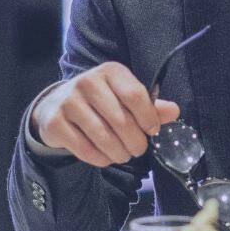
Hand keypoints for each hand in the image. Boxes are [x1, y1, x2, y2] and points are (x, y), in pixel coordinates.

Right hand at [31, 62, 180, 166]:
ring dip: (119, 153)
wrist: (55, 106)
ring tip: (123, 155)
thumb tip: (174, 111)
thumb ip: (149, 105)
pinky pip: (86, 149)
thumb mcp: (124, 97)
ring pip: (104, 138)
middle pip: (122, 120)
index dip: (148, 118)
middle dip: (135, 142)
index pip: (135, 95)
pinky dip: (100, 159)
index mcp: (110, 71)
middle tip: (138, 149)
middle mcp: (87, 82)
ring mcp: (68, 101)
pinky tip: (105, 157)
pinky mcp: (55, 122)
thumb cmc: (99, 103)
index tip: (152, 131)